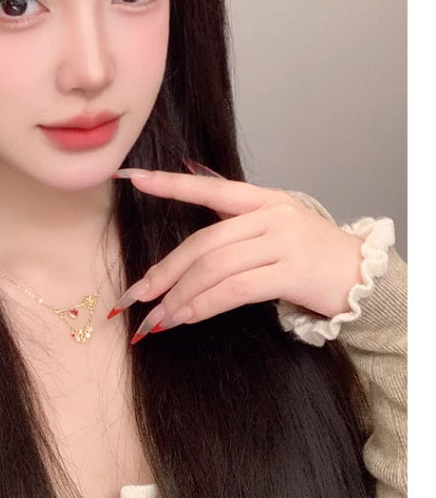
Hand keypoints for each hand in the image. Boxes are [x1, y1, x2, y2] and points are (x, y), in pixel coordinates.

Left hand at [110, 169, 363, 341]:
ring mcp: (281, 243)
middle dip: (165, 270)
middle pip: (204, 242)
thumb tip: (190, 250)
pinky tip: (185, 317)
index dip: (170, 184)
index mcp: (264, 200)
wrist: (366, 279)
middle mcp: (271, 216)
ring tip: (156, 318)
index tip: (133, 180)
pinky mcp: (289, 273)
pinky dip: (204, 305)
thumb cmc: (316, 258)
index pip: (210, 188)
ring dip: (179, 296)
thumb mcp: (279, 230)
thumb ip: (239, 229)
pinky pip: (234, 290)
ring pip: (214, 268)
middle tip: (136, 294)